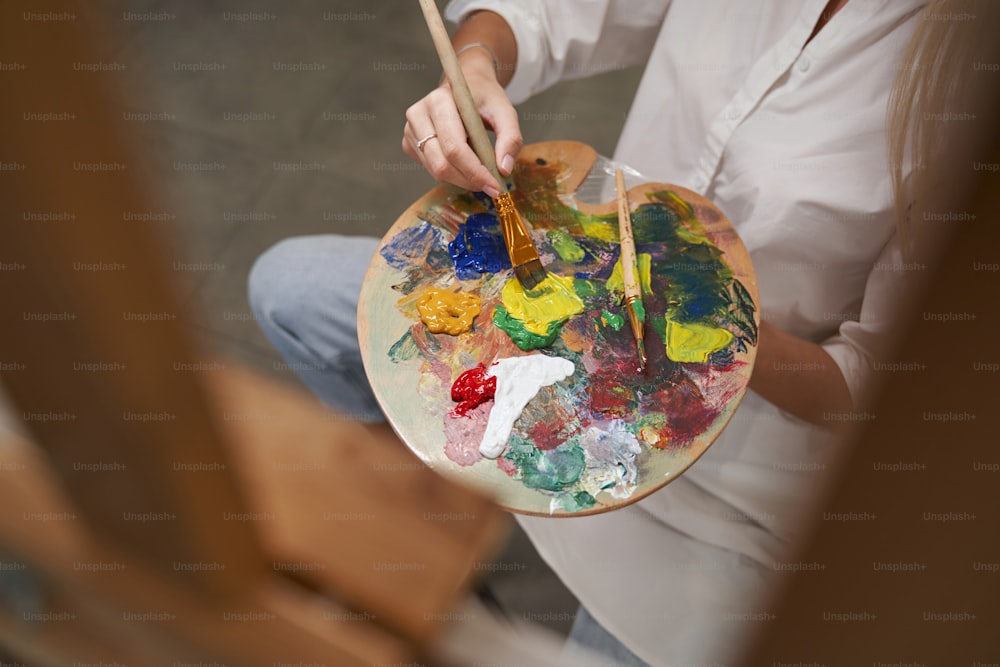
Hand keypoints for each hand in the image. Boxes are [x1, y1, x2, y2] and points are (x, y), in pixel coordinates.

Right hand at [402, 51, 521, 197]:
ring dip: (463, 180)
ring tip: (482, 172)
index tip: (496, 187)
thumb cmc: (485, 98)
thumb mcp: (505, 112)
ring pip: (436, 171)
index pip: (454, 148)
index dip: (475, 172)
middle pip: (442, 164)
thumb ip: (510, 139)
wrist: (467, 86)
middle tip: (492, 186)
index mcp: (438, 101)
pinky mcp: (410, 144)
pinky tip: (465, 163)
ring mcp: (410, 130)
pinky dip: (452, 175)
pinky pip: (431, 170)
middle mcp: (418, 115)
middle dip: (469, 180)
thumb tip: (504, 169)